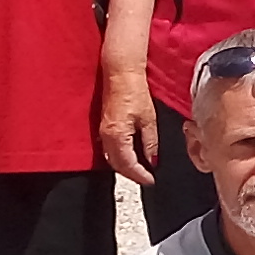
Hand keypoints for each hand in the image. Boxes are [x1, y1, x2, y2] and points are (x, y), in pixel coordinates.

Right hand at [99, 63, 159, 187]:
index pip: (128, 164)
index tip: (151, 181)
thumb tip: (152, 160)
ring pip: (111, 159)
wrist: (121, 74)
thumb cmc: (135, 92)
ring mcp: (103, 132)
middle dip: (131, 175)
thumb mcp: (148, 119)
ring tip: (140, 170)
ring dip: (125, 167)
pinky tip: (130, 157)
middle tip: (146, 179)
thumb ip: (150, 142)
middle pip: (117, 165)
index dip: (140, 175)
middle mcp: (106, 137)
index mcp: (117, 136)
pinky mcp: (104, 127)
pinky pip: (108, 149)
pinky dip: (119, 157)